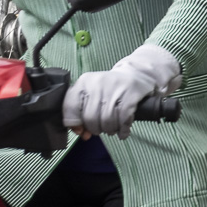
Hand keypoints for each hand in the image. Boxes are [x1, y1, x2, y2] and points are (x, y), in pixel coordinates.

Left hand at [62, 44, 179, 139]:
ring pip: (107, 121)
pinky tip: (123, 131)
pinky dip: (122, 129)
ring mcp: (115, 88)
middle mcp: (97, 83)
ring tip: (113, 127)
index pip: (70, 108)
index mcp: (84, 82)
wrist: (136, 74)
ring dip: (110, 130)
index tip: (81, 129)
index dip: (75, 123)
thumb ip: (80, 113)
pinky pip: (123, 119)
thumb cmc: (109, 89)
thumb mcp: (91, 95)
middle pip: (90, 118)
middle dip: (96, 129)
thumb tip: (80, 133)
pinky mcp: (130, 94)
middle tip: (101, 128)